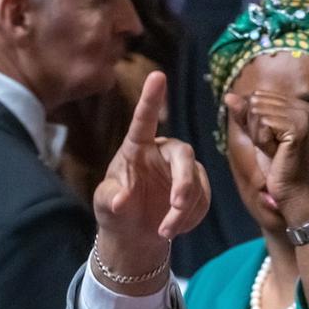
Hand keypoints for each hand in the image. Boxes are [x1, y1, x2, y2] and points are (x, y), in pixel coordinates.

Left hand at [93, 72, 210, 290]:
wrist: (134, 233)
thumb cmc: (115, 210)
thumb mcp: (104, 205)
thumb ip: (110, 199)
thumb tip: (121, 200)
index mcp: (136, 147)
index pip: (143, 121)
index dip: (150, 99)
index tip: (157, 75)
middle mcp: (163, 152)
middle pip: (184, 155)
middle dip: (183, 183)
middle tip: (176, 207)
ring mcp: (183, 168)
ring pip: (196, 183)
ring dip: (183, 211)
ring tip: (163, 232)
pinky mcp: (198, 186)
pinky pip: (203, 199)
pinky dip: (191, 218)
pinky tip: (174, 228)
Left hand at [224, 92, 308, 224]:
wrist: (291, 190)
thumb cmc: (275, 164)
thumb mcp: (256, 135)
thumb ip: (244, 114)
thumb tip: (228, 95)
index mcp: (296, 104)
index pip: (255, 97)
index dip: (253, 122)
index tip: (271, 139)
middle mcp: (303, 106)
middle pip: (255, 103)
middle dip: (255, 129)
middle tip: (272, 147)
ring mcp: (302, 116)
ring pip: (256, 112)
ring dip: (258, 136)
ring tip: (275, 150)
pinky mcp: (298, 127)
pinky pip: (262, 124)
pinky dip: (262, 141)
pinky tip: (276, 152)